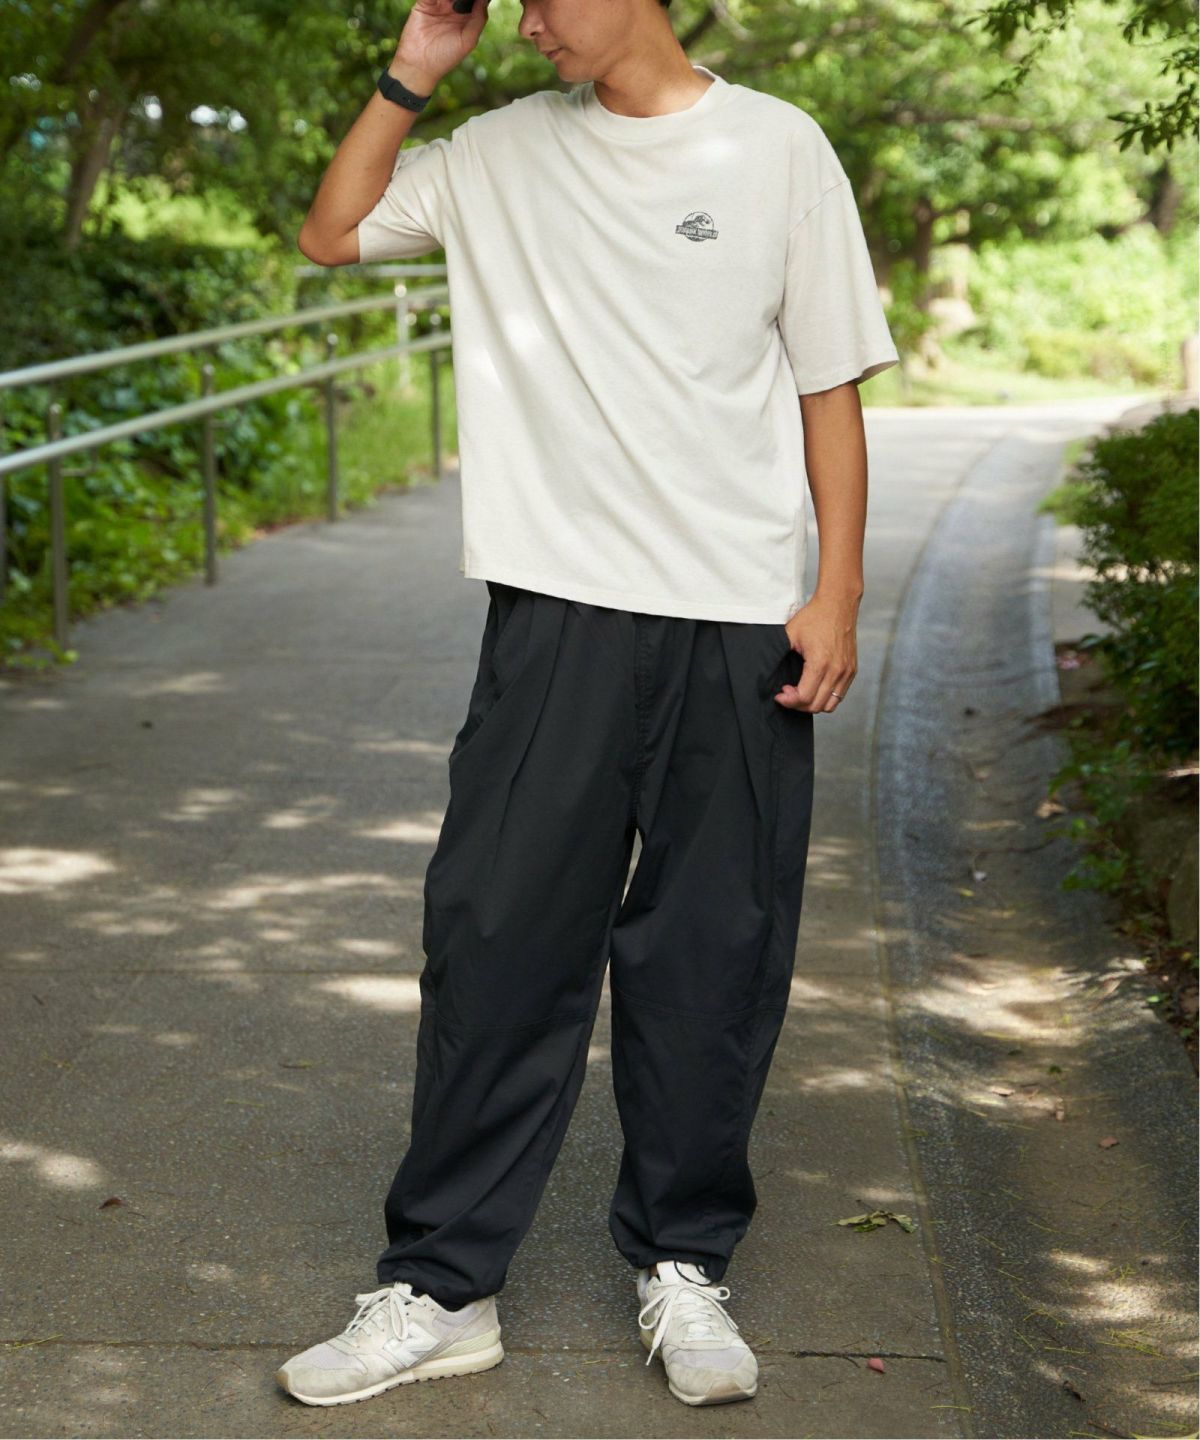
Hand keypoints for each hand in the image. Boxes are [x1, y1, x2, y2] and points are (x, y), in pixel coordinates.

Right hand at [393, 0, 491, 89]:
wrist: (420, 64)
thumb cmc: (446, 57)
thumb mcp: (467, 41)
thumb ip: (478, 20)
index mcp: (467, 17)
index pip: (476, 0)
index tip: (480, 0)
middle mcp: (454, 8)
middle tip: (462, 3)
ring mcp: (440, 4)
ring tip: (455, 4)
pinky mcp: (425, 2)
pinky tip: (444, 1)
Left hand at [775, 592, 859, 714]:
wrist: (838, 604)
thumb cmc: (815, 616)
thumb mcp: (790, 634)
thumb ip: (779, 654)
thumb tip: (766, 671)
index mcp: (820, 663)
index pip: (804, 697)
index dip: (789, 701)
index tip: (780, 694)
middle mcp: (836, 670)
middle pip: (816, 706)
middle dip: (798, 704)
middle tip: (788, 693)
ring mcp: (846, 672)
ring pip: (830, 705)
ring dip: (813, 704)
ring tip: (801, 692)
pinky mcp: (852, 670)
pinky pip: (839, 695)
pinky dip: (825, 697)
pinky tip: (814, 686)